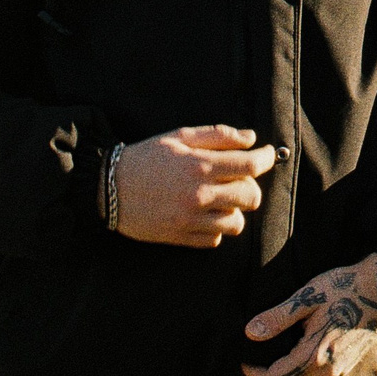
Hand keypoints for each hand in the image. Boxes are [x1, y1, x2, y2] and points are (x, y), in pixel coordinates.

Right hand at [115, 125, 278, 248]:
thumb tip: (251, 138)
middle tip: (238, 178)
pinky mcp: (181, 237)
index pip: (251, 166)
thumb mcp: (180, 137)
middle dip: (251, 186)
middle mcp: (199, 195)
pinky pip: (214, 240)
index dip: (266, 158)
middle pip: (251, 197)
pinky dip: (215, 228)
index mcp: (200, 166)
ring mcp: (190, 220)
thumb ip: (218, 135)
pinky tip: (204, 214)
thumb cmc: (146, 157)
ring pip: (236, 223)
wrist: (109, 188)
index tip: (267, 154)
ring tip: (220, 198)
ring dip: (234, 209)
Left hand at [241, 253, 376, 375]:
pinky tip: (293, 357)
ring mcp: (338, 371)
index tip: (244, 359)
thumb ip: (278, 317)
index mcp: (314, 356)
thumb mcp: (308, 297)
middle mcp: (326, 371)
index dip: (253, 372)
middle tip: (254, 360)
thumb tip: (250, 333)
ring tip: (270, 359)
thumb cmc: (345, 288)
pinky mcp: (345, 366)